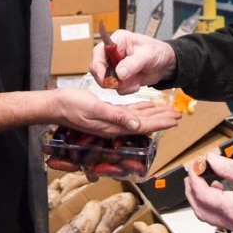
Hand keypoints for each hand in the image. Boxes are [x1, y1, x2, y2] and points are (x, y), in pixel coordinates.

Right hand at [51, 87, 179, 136]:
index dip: (160, 122)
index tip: (175, 119)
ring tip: (168, 111)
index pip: (142, 126)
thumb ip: (115, 117)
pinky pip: (128, 113)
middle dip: (161, 119)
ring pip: (138, 118)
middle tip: (178, 114)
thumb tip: (137, 125)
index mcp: (113, 126)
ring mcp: (110, 121)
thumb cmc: (71, 105)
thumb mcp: (94, 109)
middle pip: (144, 123)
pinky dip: (140, 110)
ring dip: (154, 114)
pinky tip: (147, 107)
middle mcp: (114, 126)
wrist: (54, 105)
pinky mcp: (106, 114)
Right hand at [89, 29, 176, 94]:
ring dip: (121, 84)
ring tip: (135, 80)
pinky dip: (127, 88)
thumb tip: (119, 73)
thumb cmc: (158, 52)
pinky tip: (137, 83)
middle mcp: (112, 54)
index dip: (97, 65)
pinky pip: (116, 88)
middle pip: (98, 68)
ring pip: (106, 80)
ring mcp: (115, 67)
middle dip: (109, 78)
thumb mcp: (147, 55)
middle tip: (122, 82)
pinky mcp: (119, 78)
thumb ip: (132, 63)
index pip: (98, 51)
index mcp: (117, 41)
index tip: (103, 77)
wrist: (166, 65)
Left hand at [185, 153, 232, 232]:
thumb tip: (210, 159)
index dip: (194, 179)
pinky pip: (220, 218)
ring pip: (209, 216)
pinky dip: (213, 205)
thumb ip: (227, 166)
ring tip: (202, 180)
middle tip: (192, 174)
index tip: (194, 166)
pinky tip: (218, 189)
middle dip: (192, 191)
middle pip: (201, 210)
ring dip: (201, 199)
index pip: (203, 195)